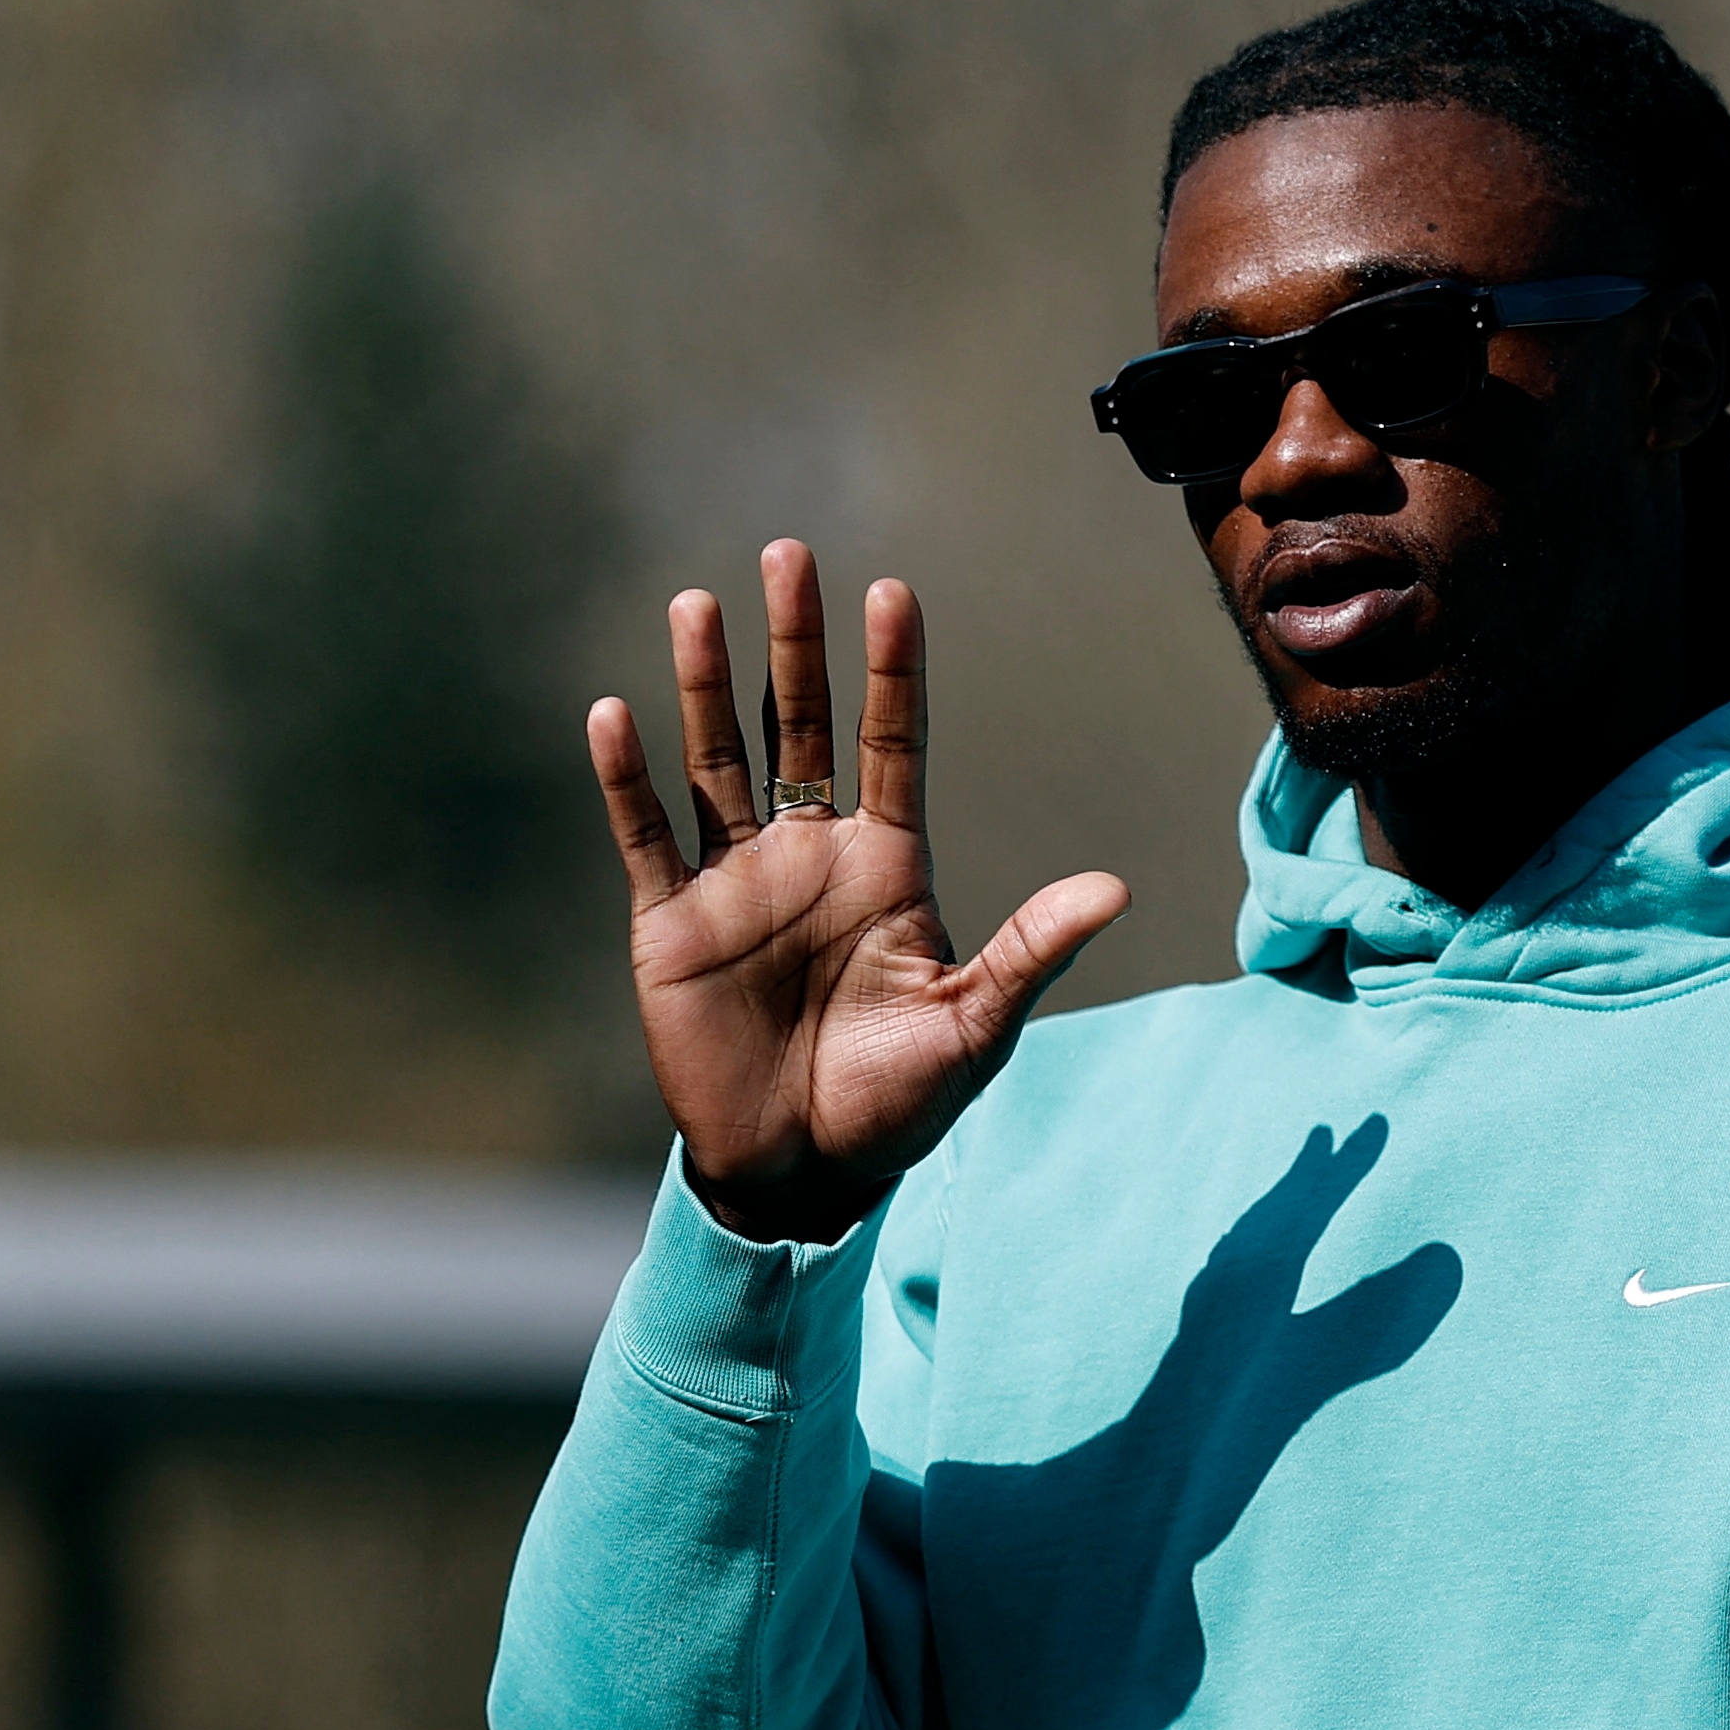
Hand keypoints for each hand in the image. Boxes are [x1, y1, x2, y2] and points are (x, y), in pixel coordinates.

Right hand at [589, 541, 1130, 1242]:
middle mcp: (810, 855)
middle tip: (790, 553)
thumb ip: (1030, 951)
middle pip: (801, 726)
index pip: (893, 744)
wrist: (802, 1176)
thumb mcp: (974, 1026)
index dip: (892, 672)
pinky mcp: (671, 924)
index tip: (893, 593)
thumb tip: (1115, 888)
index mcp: (886, 865)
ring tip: (698, 603)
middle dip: (795, 644)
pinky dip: (627, 779)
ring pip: (718, 760)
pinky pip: (646, 837)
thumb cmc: (897, 1105)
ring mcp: (736, 882)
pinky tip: (615, 713)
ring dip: (707, 685)